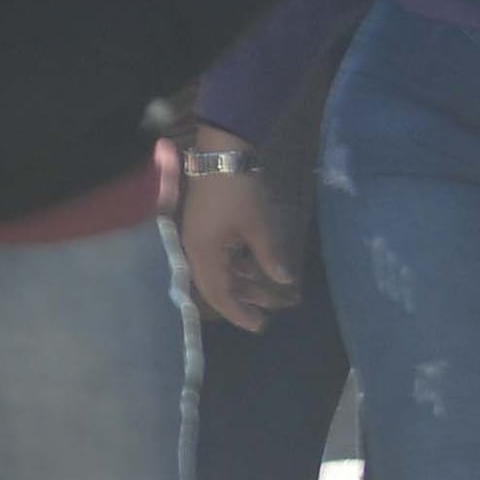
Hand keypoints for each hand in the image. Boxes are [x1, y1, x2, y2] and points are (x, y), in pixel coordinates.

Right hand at [176, 131, 299, 332]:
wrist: (222, 154)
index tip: (259, 325)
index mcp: (202, 255)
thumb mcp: (258, 226)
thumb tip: (284, 280)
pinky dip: (239, 264)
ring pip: (221, 269)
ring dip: (245, 280)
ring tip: (272, 291)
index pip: (218, 294)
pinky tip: (258, 266)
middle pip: (218, 285)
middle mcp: (195, 251)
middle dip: (244, 299)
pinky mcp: (206, 226)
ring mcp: (199, 238)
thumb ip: (268, 256)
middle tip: (269, 312)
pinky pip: (221, 255)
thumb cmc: (239, 192)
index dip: (238, 313)